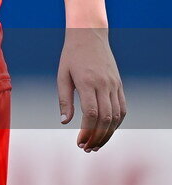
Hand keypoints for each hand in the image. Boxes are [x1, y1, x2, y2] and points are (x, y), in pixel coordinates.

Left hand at [57, 28, 125, 150]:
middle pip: (105, 118)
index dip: (87, 131)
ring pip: (116, 116)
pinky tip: (106, 131)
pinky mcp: (119, 84)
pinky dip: (116, 123)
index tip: (79, 142)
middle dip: (97, 137)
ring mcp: (114, 84)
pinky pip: (122, 108)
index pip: (91, 113)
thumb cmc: (71, 55)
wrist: (89, 35)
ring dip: (108, 134)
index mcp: (87, 82)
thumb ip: (64, 99)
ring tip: (96, 145)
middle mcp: (103, 84)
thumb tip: (64, 122)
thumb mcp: (62, 75)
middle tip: (87, 149)